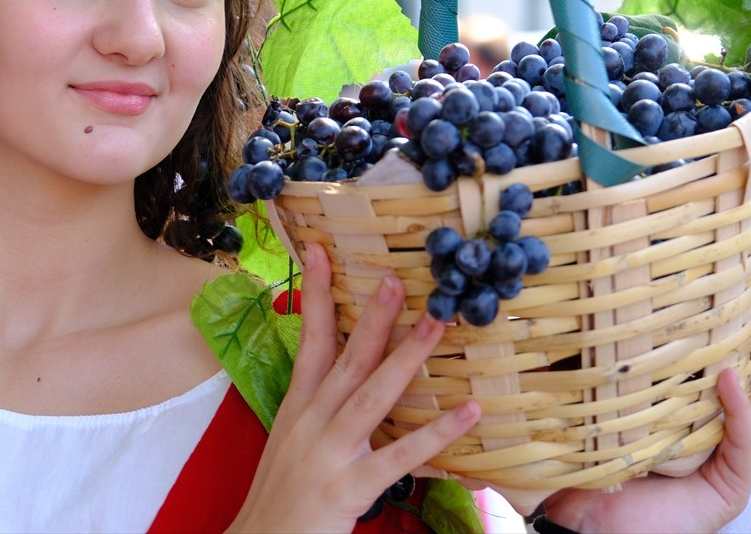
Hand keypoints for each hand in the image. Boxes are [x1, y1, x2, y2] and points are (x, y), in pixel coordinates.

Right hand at [227, 244, 480, 532]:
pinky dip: (436, 434)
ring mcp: (329, 453)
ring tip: (438, 324)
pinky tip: (469, 412)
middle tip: (397, 278)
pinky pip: (400, 456)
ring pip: (372, 394)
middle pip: (345, 358)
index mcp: (298, 408)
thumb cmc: (281, 497)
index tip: (321, 253)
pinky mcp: (349, 488)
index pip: (308, 340)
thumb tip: (351, 379)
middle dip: (372, 316)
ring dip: (407, 356)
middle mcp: (311, 422)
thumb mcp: (292, 442)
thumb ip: (320, 410)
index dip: (315, 295)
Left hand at [540, 309, 750, 533]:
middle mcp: (714, 442)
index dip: (734, 344)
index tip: (731, 303)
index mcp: (689, 424)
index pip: (724, 379)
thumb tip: (554, 338)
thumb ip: (587, 382)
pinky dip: (738, 410)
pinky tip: (727, 379)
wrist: (587, 528)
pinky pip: (741, 445)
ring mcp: (727, 466)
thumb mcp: (593, 416)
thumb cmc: (587, 476)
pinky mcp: (729, 489)